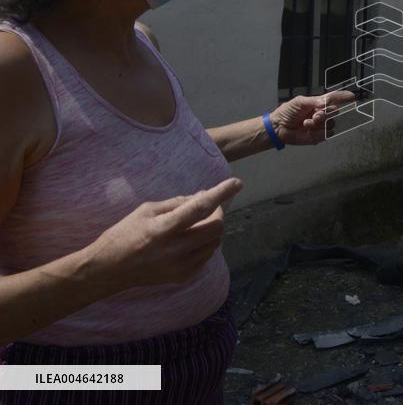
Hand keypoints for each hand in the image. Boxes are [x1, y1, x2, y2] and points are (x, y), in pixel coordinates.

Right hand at [84, 178, 242, 292]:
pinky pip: (206, 257)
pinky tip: (191, 240)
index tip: (236, 183)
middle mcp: (175, 250)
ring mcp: (180, 266)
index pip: (200, 208)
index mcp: (163, 229)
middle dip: (217, 213)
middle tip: (208, 207)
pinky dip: (205, 245)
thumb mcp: (146, 210)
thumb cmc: (123, 234)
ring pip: (215, 243)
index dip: (221, 193)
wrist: (108, 270)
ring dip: (212, 229)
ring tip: (196, 224)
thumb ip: (177, 203)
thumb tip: (203, 196)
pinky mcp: (181, 277)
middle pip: (216, 227)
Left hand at [269, 90, 355, 144]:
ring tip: (306, 123)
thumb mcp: (300, 102)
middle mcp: (323, 113)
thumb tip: (326, 103)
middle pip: (334, 111)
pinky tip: (307, 131)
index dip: (344, 97)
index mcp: (318, 103)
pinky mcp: (319, 136)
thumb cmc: (288, 112)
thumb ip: (314, 101)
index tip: (352, 96)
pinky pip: (326, 134)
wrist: (279, 127)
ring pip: (331, 124)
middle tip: (314, 116)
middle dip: (325, 114)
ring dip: (318, 124)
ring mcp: (321, 125)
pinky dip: (316, 133)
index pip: (334, 98)